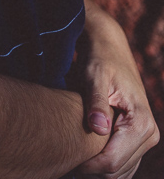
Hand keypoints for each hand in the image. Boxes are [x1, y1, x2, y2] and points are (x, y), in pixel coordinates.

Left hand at [76, 0, 159, 177]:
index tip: (67, 159)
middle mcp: (149, 134)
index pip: (113, 160)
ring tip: (74, 157)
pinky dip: (105, 166)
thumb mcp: (95, 75)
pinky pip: (122, 165)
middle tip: (66, 159)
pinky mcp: (138, 140)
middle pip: (117, 171)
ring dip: (98, 170)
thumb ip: (96, 101)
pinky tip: (85, 155)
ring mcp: (146, 139)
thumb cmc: (101, 60)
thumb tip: (99, 129)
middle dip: (92, 170)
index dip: (88, 166)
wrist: (111, 49)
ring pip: (121, 172)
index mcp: (141, 122)